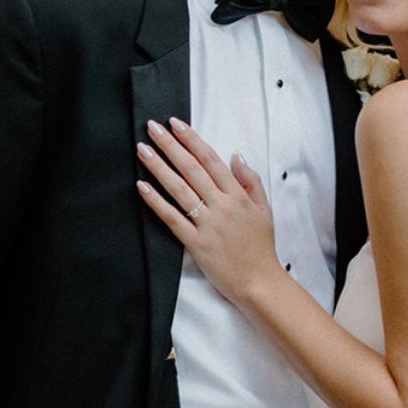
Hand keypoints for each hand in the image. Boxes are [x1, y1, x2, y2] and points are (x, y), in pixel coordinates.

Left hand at [135, 117, 278, 302]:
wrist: (259, 283)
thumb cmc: (260, 248)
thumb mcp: (264, 210)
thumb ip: (251, 181)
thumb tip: (236, 156)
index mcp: (238, 196)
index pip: (211, 160)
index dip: (192, 140)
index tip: (176, 124)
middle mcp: (222, 206)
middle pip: (192, 169)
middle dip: (170, 145)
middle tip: (152, 127)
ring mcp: (208, 224)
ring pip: (179, 189)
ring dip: (159, 167)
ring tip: (142, 150)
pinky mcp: (196, 244)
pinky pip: (172, 219)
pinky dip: (156, 202)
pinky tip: (142, 187)